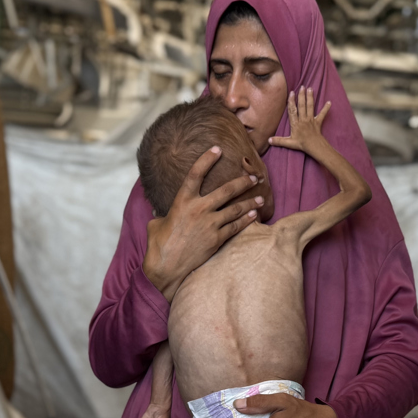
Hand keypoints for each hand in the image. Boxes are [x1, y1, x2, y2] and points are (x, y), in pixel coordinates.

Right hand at [143, 147, 264, 301]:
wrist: (166, 268)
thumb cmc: (158, 246)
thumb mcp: (156, 224)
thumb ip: (164, 214)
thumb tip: (163, 213)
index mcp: (181, 202)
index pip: (195, 173)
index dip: (207, 159)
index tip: (218, 149)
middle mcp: (198, 209)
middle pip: (226, 190)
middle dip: (243, 182)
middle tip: (254, 177)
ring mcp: (209, 224)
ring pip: (236, 208)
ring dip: (250, 201)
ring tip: (261, 197)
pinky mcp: (217, 239)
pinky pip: (236, 226)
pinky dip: (246, 220)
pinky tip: (254, 215)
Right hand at [268, 87, 330, 155]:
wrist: (314, 146)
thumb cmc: (301, 144)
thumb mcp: (289, 143)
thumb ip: (279, 141)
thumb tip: (269, 140)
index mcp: (296, 123)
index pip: (292, 110)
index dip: (291, 101)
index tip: (291, 93)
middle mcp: (303, 119)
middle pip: (302, 106)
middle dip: (302, 96)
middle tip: (302, 87)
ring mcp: (311, 120)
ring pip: (310, 107)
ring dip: (310, 98)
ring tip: (310, 89)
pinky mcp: (318, 122)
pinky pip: (322, 114)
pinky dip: (326, 109)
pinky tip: (329, 102)